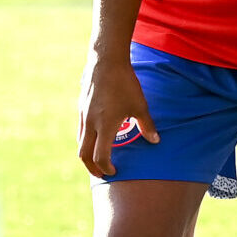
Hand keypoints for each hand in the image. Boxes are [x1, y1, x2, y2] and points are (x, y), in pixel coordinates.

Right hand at [77, 53, 153, 177]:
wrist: (106, 62)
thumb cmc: (125, 84)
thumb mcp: (140, 106)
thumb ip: (147, 125)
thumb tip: (155, 141)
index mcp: (104, 126)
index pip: (100, 156)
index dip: (106, 167)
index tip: (114, 171)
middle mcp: (90, 124)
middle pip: (83, 154)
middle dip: (92, 168)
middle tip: (102, 174)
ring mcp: (83, 116)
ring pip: (80, 142)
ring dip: (88, 154)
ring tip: (99, 159)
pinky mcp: (81, 108)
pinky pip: (80, 130)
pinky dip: (86, 140)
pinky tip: (97, 138)